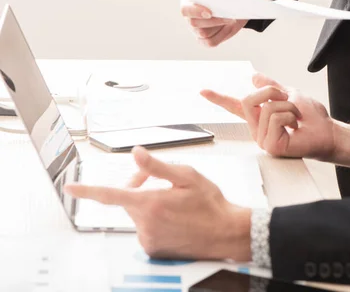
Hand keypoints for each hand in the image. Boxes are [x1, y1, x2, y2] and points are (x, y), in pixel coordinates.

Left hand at [64, 147, 251, 261]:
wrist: (225, 233)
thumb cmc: (210, 203)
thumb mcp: (188, 176)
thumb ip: (157, 167)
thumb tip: (136, 154)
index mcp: (151, 203)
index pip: (111, 195)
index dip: (88, 190)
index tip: (70, 187)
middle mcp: (146, 224)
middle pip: (128, 200)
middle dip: (138, 187)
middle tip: (160, 181)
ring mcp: (149, 239)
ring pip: (138, 215)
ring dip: (148, 205)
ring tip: (175, 203)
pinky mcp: (154, 249)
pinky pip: (145, 229)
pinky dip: (154, 221)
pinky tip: (175, 218)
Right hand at [181, 0, 254, 46]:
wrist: (233, 6)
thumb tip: (223, 3)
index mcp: (188, 2)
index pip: (185, 10)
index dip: (196, 12)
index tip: (210, 13)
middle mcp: (189, 17)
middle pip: (194, 23)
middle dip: (213, 21)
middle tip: (229, 17)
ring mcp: (195, 30)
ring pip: (203, 33)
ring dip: (219, 26)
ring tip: (232, 19)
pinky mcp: (204, 40)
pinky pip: (211, 42)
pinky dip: (222, 35)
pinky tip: (229, 27)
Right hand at [201, 73, 349, 164]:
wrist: (327, 131)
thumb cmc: (312, 118)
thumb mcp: (290, 94)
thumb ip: (271, 87)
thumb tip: (254, 77)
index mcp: (259, 117)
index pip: (235, 106)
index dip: (218, 98)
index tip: (202, 91)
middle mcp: (257, 129)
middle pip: (249, 98)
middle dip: (273, 92)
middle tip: (290, 102)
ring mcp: (262, 139)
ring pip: (266, 107)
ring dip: (288, 106)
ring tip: (296, 118)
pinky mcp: (271, 145)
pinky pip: (275, 118)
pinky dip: (290, 116)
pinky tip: (295, 127)